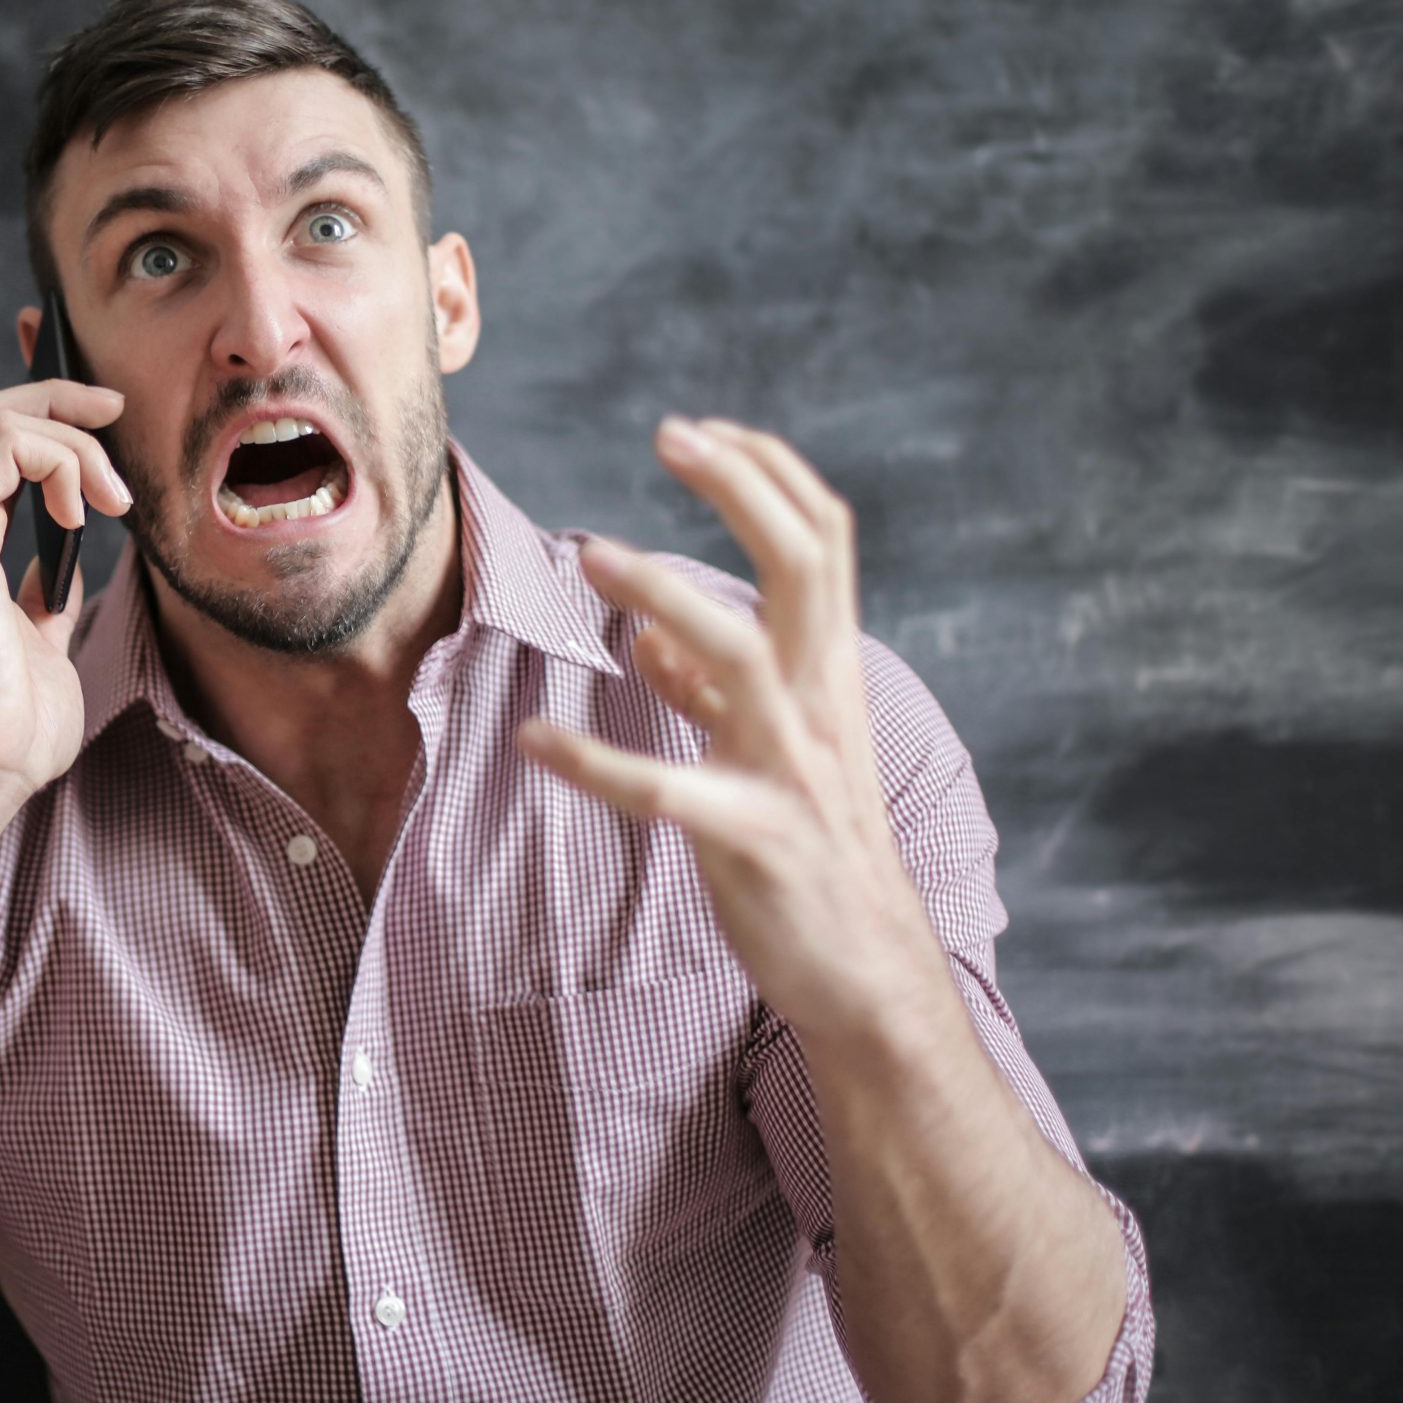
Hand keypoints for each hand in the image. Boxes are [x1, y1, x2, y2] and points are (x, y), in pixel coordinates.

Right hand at [0, 377, 131, 814]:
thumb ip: (48, 599)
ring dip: (67, 438)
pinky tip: (85, 512)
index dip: (45, 417)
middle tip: (113, 407)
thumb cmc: (9, 727)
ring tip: (113, 496)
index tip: (107, 420)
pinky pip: (0, 449)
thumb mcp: (45, 645)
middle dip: (52, 394)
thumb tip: (68, 570)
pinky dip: (54, 460)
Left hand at [516, 416, 947, 1051]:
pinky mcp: (754, 841)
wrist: (868, 971)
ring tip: (589, 555)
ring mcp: (794, 770)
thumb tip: (651, 634)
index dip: (769, 472)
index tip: (701, 430)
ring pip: (738, 654)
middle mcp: (821, 704)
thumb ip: (710, 691)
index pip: (824, 540)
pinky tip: (534, 740)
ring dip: (662, 594)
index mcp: (829, 673)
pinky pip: (669, 792)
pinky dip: (596, 762)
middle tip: (669, 435)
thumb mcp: (768, 752)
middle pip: (803, 563)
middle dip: (739, 488)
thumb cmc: (812, 851)